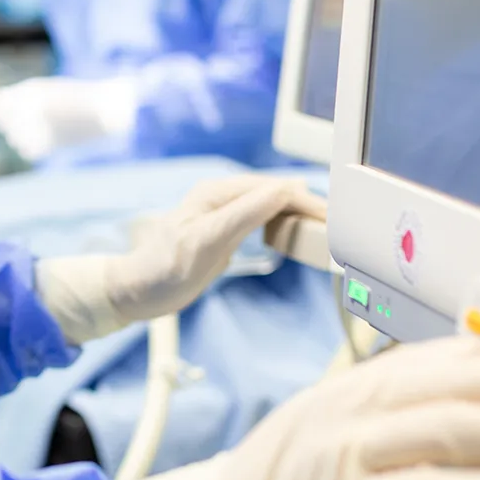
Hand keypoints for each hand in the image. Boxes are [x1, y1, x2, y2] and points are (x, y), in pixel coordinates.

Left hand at [0, 75, 136, 160]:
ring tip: (43, 127)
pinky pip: (27, 150)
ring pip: (14, 138)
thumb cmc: (71, 97)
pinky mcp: (49, 143)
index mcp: (31, 91)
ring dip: (22, 135)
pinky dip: (32, 147)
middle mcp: (32, 108)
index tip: (4, 114)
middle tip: (35, 119)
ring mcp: (39, 127)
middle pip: (4, 123)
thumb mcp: (43, 90)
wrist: (104, 109)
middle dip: (13, 122)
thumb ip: (16, 99)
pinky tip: (45, 139)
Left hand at [36, 174, 324, 343]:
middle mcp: (221, 196)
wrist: (138, 291)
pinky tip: (295, 234)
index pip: (273, 189)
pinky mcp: (223, 230)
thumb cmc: (165, 269)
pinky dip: (282, 224)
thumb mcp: (206, 242)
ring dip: (297, 214)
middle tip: (340, 226)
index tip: (335, 218)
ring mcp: (222, 212)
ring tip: (326, 228)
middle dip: (308, 206)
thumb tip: (283, 189)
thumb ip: (244, 214)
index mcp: (217, 193)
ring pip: (270, 205)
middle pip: (275, 194)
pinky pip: (261, 219)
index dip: (305, 202)